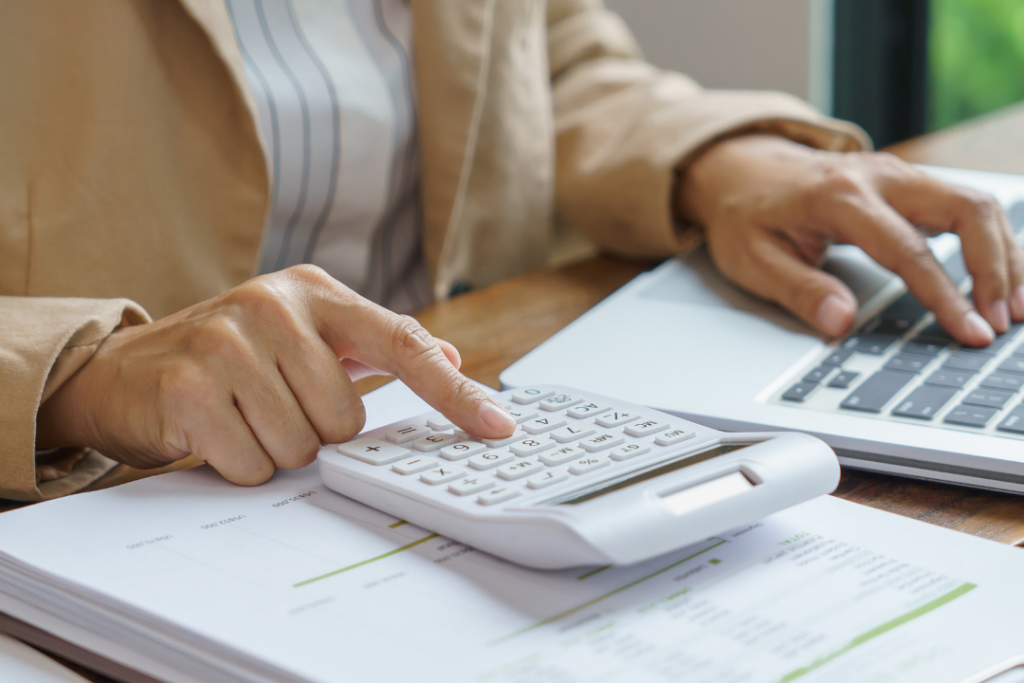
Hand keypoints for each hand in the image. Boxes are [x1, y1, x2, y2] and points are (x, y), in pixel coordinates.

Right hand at [36, 266, 516, 484]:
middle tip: (271, 406)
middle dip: (313, 432)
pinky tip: (214, 431)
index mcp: (313, 291)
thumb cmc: (227, 356)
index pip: (403, 344)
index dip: (455, 393)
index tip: (498, 427)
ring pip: (302, 447)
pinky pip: (252, 464)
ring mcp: (228, 343)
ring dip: (274, 449)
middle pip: (346, 420)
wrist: (124, 370)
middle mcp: (273, 306)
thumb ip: (375, 345)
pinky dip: (237, 464)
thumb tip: (449, 357)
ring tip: (240, 415)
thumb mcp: (301, 334)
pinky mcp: (190, 387)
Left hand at [676, 135, 1023, 345]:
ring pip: (976, 204)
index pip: (908, 250)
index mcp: (839, 197)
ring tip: (1015, 308)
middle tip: (1003, 322)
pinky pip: (965, 206)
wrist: (740, 169)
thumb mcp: (752, 259)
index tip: (970, 332)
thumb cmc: (746, 216)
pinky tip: (1003, 279)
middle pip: (965, 210)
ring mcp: (899, 175)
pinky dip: (992, 242)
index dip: (945, 295)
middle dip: (995, 268)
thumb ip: (799, 290)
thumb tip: (840, 323)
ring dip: (1005, 255)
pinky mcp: (909, 183)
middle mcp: (880, 177)